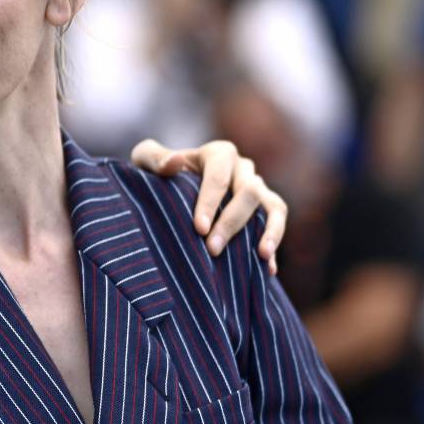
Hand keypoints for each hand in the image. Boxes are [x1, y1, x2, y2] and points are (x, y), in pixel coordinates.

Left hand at [129, 138, 286, 272]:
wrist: (172, 190)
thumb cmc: (157, 175)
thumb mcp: (146, 161)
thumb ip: (153, 157)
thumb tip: (174, 163)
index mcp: (218, 154)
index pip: (218, 176)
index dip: (210, 203)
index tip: (198, 229)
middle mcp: (243, 169)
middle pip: (248, 192)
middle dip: (231, 222)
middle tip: (213, 250)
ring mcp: (258, 188)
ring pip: (273, 206)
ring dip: (269, 231)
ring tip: (261, 255)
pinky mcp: (267, 209)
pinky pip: (278, 224)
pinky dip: (275, 244)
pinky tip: (268, 268)